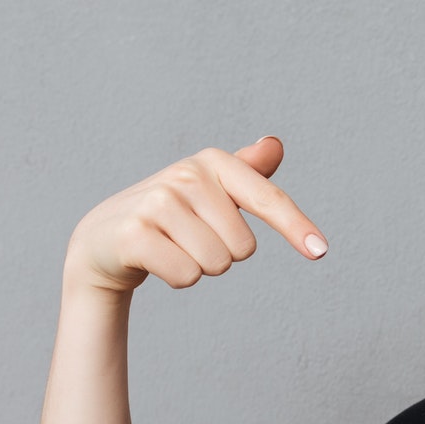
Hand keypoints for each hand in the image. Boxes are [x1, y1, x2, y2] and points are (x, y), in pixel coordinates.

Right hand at [63, 136, 328, 295]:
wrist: (104, 238)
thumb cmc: (171, 215)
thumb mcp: (209, 189)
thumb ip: (247, 170)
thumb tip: (275, 144)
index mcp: (212, 162)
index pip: (268, 199)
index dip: (297, 226)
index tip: (320, 252)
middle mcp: (185, 176)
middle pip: (243, 248)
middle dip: (224, 255)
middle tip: (191, 239)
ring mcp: (157, 203)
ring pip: (216, 264)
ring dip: (200, 267)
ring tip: (173, 248)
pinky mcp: (134, 234)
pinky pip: (187, 276)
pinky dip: (178, 279)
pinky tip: (156, 260)